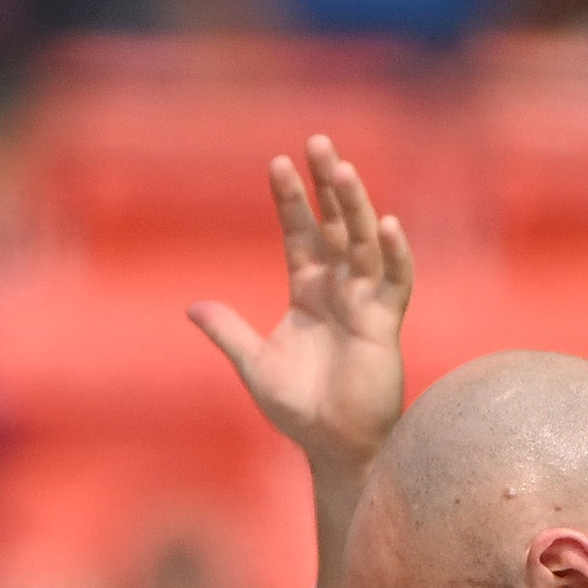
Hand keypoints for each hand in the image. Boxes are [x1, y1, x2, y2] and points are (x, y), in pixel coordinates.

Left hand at [188, 136, 414, 476]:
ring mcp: (365, 301)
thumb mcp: (255, 366)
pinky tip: (386, 225)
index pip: (300, 232)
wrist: (334, 446)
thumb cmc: (299, 408)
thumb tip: (192, 307)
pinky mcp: (385, 323)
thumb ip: (229, 333)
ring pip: (363, 242)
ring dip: (355, 205)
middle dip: (327, 184)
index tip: (276, 162)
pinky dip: (393, 254)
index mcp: (307, 290)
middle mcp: (339, 287)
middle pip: (334, 224)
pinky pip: (394, 281)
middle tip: (317, 141)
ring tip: (343, 169)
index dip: (290, 199)